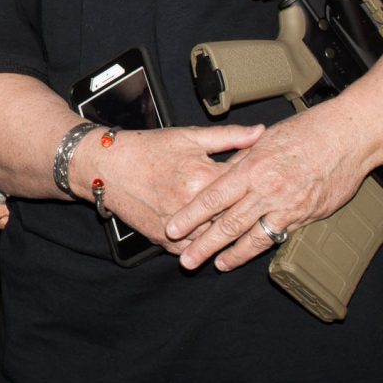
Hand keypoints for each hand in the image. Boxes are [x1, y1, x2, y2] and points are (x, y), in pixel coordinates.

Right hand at [61, 120, 277, 267]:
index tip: (276, 185)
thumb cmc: (147, 148)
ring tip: (252, 236)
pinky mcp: (162, 240)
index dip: (259, 187)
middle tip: (271, 214)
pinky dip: (205, 249)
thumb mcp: (189, 136)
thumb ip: (229, 138)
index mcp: (202, 177)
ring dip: (232, 239)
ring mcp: (176, 227)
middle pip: (233, 219)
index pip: (242, 189)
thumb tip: (262, 132)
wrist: (106, 167)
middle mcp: (191, 206)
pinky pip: (191, 250)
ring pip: (214, 240)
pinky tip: (219, 247)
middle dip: (252, 218)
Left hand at [150, 108, 379, 272]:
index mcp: (252, 168)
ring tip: (217, 265)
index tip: (173, 228)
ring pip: (254, 237)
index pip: (213, 197)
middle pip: (229, 223)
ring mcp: (288, 206)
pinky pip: (279, 236)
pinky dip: (261, 248)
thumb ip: (241, 160)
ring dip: (233, 254)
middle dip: (204, 245)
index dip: (191, 216)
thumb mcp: (265, 139)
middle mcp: (267, 190)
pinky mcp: (307, 216)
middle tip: (186, 261)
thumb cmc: (307, 131)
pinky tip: (249, 254)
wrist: (349, 137)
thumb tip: (221, 175)